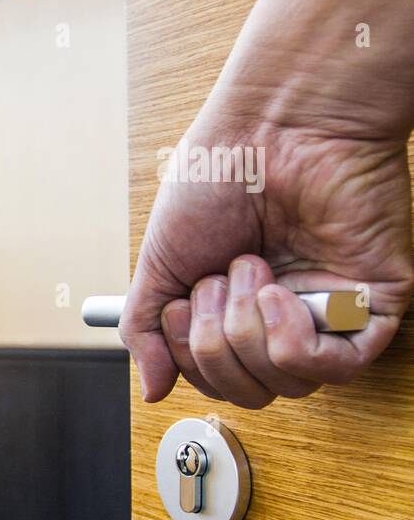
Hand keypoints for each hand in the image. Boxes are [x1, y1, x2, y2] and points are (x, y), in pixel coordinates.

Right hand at [120, 99, 412, 407]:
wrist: (271, 128)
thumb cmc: (218, 177)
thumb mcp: (161, 264)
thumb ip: (146, 332)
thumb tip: (153, 390)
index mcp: (236, 309)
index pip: (217, 379)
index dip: (191, 359)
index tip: (179, 307)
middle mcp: (283, 315)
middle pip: (251, 391)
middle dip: (216, 346)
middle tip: (214, 284)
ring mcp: (329, 311)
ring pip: (290, 385)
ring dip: (251, 332)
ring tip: (251, 270)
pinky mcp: (372, 303)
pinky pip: (337, 366)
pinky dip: (294, 341)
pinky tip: (279, 294)